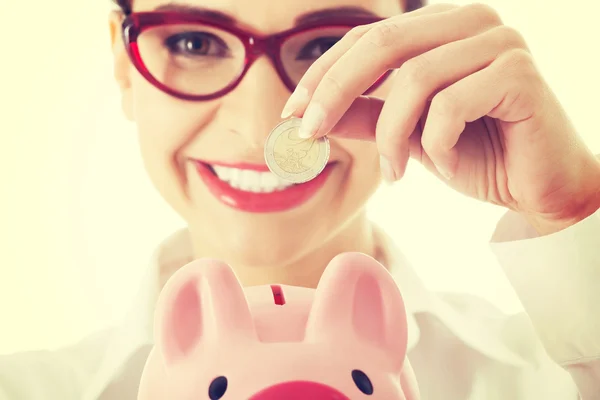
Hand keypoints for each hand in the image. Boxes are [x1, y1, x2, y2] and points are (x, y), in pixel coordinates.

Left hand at [282, 3, 599, 233]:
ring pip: (414, 78)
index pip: (368, 37)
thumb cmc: (475, 155)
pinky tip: (444, 164)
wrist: (537, 187)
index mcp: (441, 28)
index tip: (292, 113)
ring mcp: (498, 42)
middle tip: (310, 133)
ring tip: (394, 170)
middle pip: (382, 43)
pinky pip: (451, 105)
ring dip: (391, 133)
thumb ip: (364, 116)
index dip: (323, 73)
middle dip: (335, 91)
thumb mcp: (405, 135)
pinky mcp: (518, 73)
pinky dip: (435, 144)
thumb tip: (309, 114)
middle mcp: (470, 22)